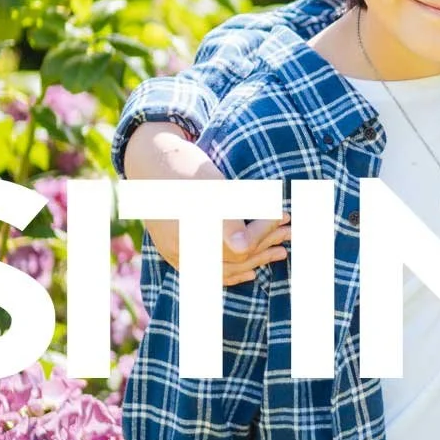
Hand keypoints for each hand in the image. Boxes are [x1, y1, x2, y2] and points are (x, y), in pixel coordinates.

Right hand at [125, 122, 289, 281]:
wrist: (148, 164)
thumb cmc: (185, 164)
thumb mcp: (214, 180)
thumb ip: (237, 206)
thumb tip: (252, 238)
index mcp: (196, 224)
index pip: (242, 244)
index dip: (267, 230)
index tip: (283, 213)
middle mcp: (186, 243)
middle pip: (237, 258)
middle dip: (268, 242)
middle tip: (290, 229)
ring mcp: (178, 252)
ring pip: (225, 270)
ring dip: (257, 260)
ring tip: (281, 251)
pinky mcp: (174, 255)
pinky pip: (206, 275)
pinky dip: (232, 276)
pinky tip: (252, 272)